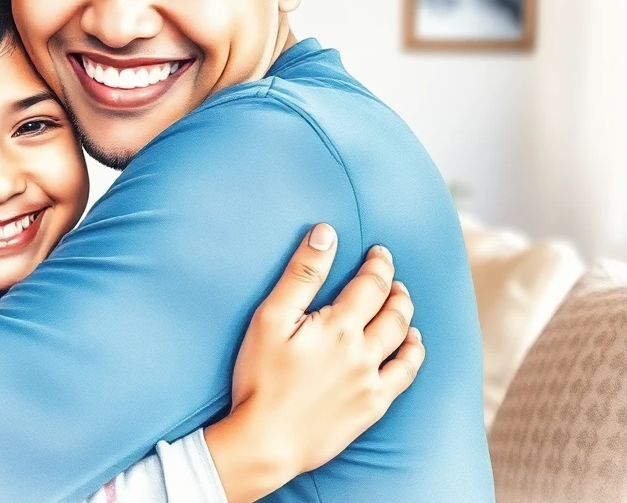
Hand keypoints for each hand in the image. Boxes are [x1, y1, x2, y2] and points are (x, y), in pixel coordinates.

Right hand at [205, 224, 423, 502]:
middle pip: (392, 310)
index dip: (378, 264)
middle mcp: (363, 351)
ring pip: (402, 339)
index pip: (370, 284)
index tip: (379, 252)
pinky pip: (405, 376)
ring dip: (406, 316)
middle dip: (394, 287)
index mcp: (338, 326)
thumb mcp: (270, 319)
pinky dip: (413, 354)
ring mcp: (371, 381)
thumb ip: (302, 274)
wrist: (268, 440)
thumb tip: (326, 233)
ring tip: (403, 303)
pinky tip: (412, 345)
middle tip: (392, 276)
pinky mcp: (372, 406)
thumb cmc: (260, 377)